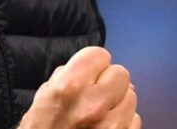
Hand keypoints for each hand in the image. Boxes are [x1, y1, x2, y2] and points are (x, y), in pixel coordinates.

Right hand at [18, 46, 139, 128]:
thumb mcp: (41, 102)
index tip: (88, 73)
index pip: (100, 55)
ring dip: (118, 103)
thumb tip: (86, 69)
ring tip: (100, 114)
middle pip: (121, 74)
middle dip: (108, 82)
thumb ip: (64, 79)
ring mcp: (111, 127)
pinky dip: (124, 123)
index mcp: (69, 88)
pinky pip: (135, 121)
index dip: (92, 64)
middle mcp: (94, 104)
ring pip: (132, 98)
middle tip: (95, 94)